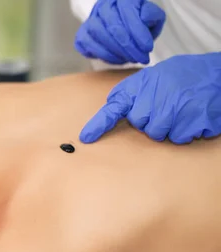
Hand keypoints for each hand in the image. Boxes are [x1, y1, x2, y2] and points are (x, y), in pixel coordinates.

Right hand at [75, 0, 165, 64]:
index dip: (138, 33)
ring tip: (128, 60)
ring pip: (98, 33)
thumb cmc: (137, 23)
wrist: (120, 26)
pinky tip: (114, 59)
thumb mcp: (151, 17)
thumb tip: (144, 19)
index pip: (128, 13)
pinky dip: (101, 54)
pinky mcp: (82, 34)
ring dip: (114, 51)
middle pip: (113, 26)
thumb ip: (152, 16)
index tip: (147, 49)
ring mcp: (90, 19)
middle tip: (139, 59)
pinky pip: (87, 43)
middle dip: (128, 46)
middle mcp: (103, 6)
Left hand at [80, 53, 220, 143]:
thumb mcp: (153, 76)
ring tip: (183, 108)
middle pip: (141, 125)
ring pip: (160, 135)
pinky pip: (181, 137)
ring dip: (171, 127)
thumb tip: (113, 105)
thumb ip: (133, 91)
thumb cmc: (182, 76)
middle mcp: (155, 97)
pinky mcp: (193, 122)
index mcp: (141, 86)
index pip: (114, 107)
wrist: (217, 72)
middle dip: (153, 120)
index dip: (99, 124)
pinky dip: (189, 130)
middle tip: (168, 104)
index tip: (85, 138)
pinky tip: (195, 114)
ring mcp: (174, 110)